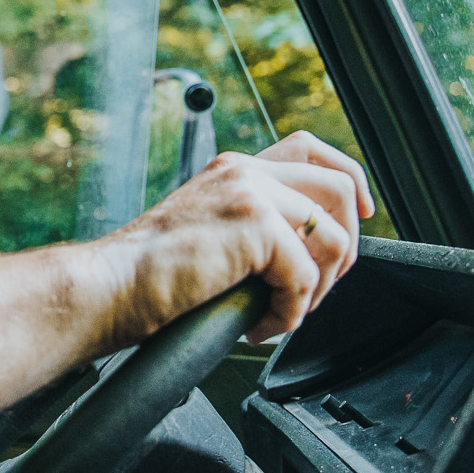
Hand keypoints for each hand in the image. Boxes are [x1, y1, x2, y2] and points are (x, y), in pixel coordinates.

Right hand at [101, 130, 372, 343]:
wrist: (110, 285)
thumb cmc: (148, 277)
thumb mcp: (210, 234)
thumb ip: (253, 228)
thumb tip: (308, 256)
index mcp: (234, 169)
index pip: (310, 148)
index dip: (350, 178)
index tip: (362, 215)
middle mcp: (244, 171)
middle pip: (339, 188)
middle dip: (344, 249)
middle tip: (313, 291)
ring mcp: (250, 193)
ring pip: (332, 237)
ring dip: (317, 288)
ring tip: (279, 312)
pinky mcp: (255, 225)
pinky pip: (306, 277)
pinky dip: (290, 313)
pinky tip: (258, 324)